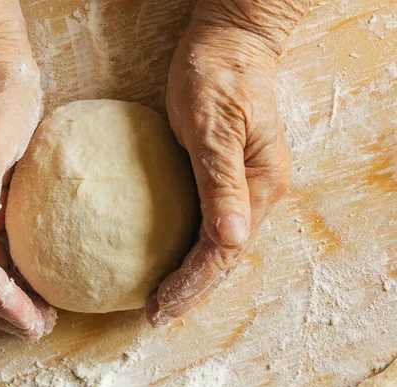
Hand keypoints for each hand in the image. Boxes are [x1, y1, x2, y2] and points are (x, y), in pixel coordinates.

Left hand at [146, 23, 291, 323]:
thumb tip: (232, 239)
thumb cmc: (219, 76)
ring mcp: (242, 186)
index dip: (194, 282)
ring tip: (161, 300)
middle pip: (224, 257)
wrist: (227, 43)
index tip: (162, 305)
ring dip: (191, 276)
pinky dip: (188, 250)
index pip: (225, 250)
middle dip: (192, 290)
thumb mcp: (216, 126)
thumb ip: (223, 182)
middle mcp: (256, 193)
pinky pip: (206, 224)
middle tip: (155, 314)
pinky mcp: (222, 177)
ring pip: (217, 245)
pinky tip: (168, 260)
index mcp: (260, 185)